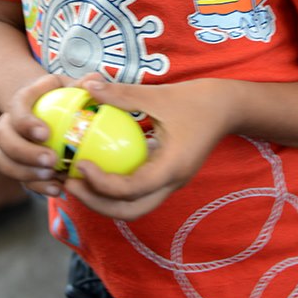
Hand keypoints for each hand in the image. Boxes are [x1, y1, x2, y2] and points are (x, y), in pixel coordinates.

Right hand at [0, 74, 72, 196]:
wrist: (39, 107)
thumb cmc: (58, 95)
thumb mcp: (67, 85)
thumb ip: (80, 84)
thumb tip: (95, 79)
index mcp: (20, 102)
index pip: (16, 111)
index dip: (26, 124)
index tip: (46, 133)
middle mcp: (6, 124)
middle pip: (3, 140)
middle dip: (24, 153)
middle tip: (51, 160)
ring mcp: (6, 146)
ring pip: (3, 162)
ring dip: (26, 173)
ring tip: (52, 176)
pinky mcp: (13, 165)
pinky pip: (17, 178)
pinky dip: (35, 186)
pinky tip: (57, 189)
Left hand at [64, 75, 234, 220]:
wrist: (228, 107)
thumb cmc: (198, 99)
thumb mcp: (158, 94)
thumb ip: (123, 94)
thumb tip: (89, 86)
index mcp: (172, 167)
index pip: (132, 189)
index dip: (102, 183)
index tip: (81, 164)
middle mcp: (171, 182)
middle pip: (130, 211)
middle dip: (96, 203)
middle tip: (69, 183)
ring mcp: (170, 182)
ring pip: (133, 206)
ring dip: (103, 199)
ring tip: (76, 179)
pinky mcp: (166, 175)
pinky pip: (137, 191)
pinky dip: (114, 187)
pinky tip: (95, 167)